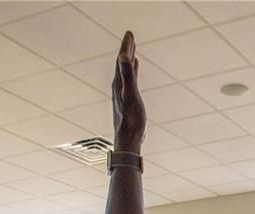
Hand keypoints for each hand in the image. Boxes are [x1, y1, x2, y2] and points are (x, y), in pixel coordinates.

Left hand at [112, 31, 144, 151]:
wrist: (128, 139)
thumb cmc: (131, 120)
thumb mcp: (131, 95)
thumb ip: (128, 76)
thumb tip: (122, 56)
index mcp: (119, 83)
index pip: (121, 60)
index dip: (126, 46)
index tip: (129, 33)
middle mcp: (118, 86)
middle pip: (121, 64)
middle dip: (126, 49)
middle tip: (130, 36)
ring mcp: (123, 93)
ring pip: (125, 71)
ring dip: (129, 60)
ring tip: (132, 51)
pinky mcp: (128, 100)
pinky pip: (130, 80)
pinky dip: (132, 71)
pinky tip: (135, 70)